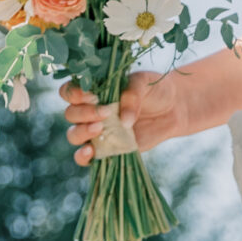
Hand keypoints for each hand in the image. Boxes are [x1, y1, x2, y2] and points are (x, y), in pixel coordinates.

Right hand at [63, 71, 190, 165]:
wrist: (172, 109)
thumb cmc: (153, 90)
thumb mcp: (143, 83)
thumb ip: (132, 95)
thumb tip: (124, 121)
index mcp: (93, 90)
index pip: (69, 92)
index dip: (74, 94)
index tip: (91, 95)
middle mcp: (90, 111)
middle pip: (70, 114)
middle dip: (83, 114)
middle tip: (105, 112)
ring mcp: (96, 132)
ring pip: (74, 135)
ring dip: (82, 133)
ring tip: (100, 129)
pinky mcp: (106, 149)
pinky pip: (85, 157)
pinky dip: (83, 157)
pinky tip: (91, 153)